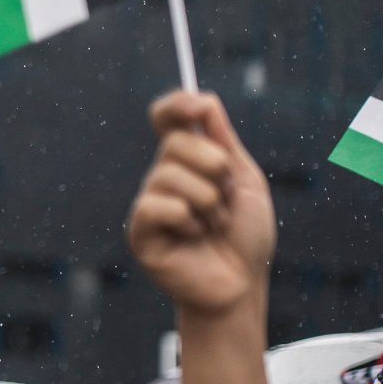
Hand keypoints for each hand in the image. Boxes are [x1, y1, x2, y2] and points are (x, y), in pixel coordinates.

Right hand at [129, 91, 274, 317]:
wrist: (242, 283)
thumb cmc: (245, 236)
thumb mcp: (243, 180)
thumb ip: (223, 141)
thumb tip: (204, 100)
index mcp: (188, 161)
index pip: (167, 119)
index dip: (177, 104)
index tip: (199, 106)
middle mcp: (163, 178)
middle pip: (176, 143)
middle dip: (215, 167)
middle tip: (225, 200)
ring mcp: (148, 204)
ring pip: (172, 176)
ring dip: (208, 202)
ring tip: (213, 226)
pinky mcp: (139, 232)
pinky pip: (158, 206)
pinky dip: (188, 220)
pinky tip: (192, 237)